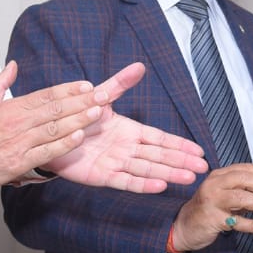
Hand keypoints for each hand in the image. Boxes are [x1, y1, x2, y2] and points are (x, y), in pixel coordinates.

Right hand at [0, 60, 119, 193]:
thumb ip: (0, 83)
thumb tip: (12, 65)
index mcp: (10, 108)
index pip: (45, 94)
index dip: (68, 89)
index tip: (87, 86)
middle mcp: (16, 123)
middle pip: (54, 108)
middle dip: (81, 102)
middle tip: (102, 96)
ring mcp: (18, 142)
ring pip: (54, 128)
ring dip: (78, 120)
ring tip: (97, 112)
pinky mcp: (17, 162)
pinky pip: (45, 152)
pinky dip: (63, 145)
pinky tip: (78, 137)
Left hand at [46, 64, 205, 192]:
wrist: (50, 133)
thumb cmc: (76, 117)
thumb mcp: (100, 97)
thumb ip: (120, 84)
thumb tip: (139, 66)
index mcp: (129, 131)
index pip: (160, 139)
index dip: (180, 144)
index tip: (199, 151)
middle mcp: (126, 149)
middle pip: (160, 156)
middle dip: (181, 161)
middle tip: (203, 168)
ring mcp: (116, 163)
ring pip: (148, 169)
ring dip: (169, 173)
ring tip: (189, 177)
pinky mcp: (102, 176)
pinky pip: (126, 181)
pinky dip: (143, 184)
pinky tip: (161, 186)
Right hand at [170, 164, 252, 252]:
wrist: (184, 226)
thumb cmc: (208, 210)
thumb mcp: (225, 195)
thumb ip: (244, 191)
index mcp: (219, 175)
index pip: (245, 168)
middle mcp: (214, 184)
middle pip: (244, 179)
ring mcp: (212, 201)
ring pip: (242, 198)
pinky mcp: (212, 219)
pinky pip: (237, 221)